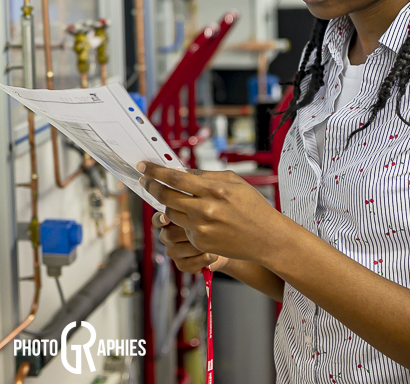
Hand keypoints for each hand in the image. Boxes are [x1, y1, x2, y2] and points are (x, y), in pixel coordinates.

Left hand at [139, 161, 283, 265]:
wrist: (267, 238)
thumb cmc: (252, 206)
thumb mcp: (233, 182)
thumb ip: (205, 176)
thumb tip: (179, 170)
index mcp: (214, 190)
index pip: (175, 178)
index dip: (155, 171)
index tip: (143, 166)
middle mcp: (205, 210)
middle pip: (165, 196)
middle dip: (151, 186)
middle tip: (145, 180)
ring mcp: (201, 229)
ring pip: (170, 213)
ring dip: (167, 203)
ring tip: (172, 196)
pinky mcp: (200, 243)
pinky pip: (182, 227)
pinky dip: (183, 219)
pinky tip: (193, 216)